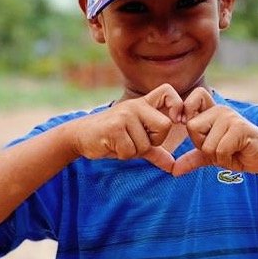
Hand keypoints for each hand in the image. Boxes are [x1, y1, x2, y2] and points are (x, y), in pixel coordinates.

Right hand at [70, 84, 185, 172]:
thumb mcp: (136, 141)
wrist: (80, 136)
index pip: (168, 92)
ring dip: (133, 152)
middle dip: (153, 142)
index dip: (177, 105)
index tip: (177, 120)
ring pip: (145, 145)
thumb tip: (173, 166)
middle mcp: (136, 106)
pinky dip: (122, 155)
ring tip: (120, 143)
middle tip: (136, 141)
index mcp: (143, 104)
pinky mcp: (114, 127)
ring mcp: (125, 115)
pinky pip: (130, 151)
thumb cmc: (111, 138)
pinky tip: (112, 146)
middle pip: (164, 126)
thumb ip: (155, 151)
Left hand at [171, 87, 257, 176]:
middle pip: (192, 128)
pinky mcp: (240, 128)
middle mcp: (220, 110)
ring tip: (231, 151)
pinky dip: (226, 160)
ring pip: (207, 144)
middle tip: (220, 147)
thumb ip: (192, 159)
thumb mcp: (211, 156)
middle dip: (203, 146)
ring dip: (217, 156)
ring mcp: (231, 117)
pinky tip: (238, 154)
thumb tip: (174, 170)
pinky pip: (220, 150)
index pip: (193, 98)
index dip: (187, 109)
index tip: (186, 122)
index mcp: (212, 111)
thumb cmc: (238, 153)